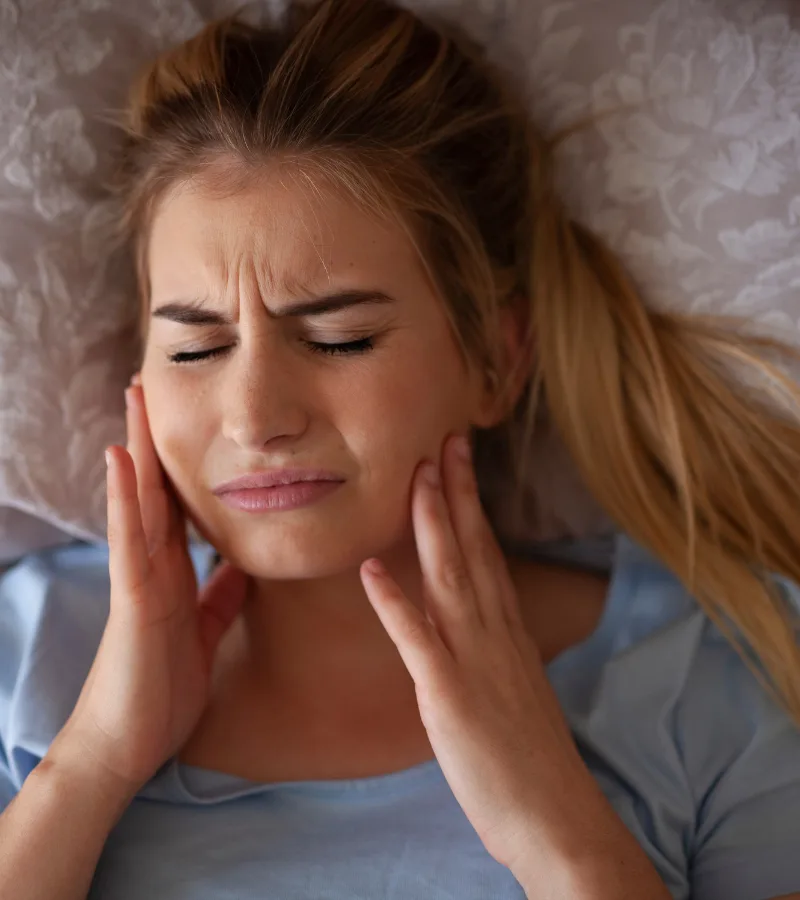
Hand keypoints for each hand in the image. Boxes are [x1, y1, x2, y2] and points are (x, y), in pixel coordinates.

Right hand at [59, 374, 249, 796]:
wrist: (128, 743)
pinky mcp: (132, 599)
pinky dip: (127, 498)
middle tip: (153, 387)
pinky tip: (123, 459)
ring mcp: (138, 578)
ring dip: (137, 449)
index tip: (190, 422)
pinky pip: (131, 541)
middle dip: (155, 440)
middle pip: (156, 491)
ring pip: (139, 502)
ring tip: (135, 399)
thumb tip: (242, 566)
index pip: (178, 507)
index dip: (182, 465)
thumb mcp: (204, 632)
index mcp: (173, 574)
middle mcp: (153, 566)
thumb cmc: (162, 689)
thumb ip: (219, 597)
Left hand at [359, 433, 586, 874]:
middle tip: (442, 439)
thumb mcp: (514, 685)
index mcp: (506, 630)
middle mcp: (493, 633)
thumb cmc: (530, 757)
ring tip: (414, 477)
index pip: (488, 551)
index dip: (471, 502)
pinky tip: (370, 570)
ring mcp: (473, 660)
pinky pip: (418, 641)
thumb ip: (493, 647)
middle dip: (455, 491)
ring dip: (431, 524)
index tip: (459, 460)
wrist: (555, 816)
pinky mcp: (449, 695)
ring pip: (450, 577)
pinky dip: (394, 603)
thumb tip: (475, 621)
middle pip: (472, 548)